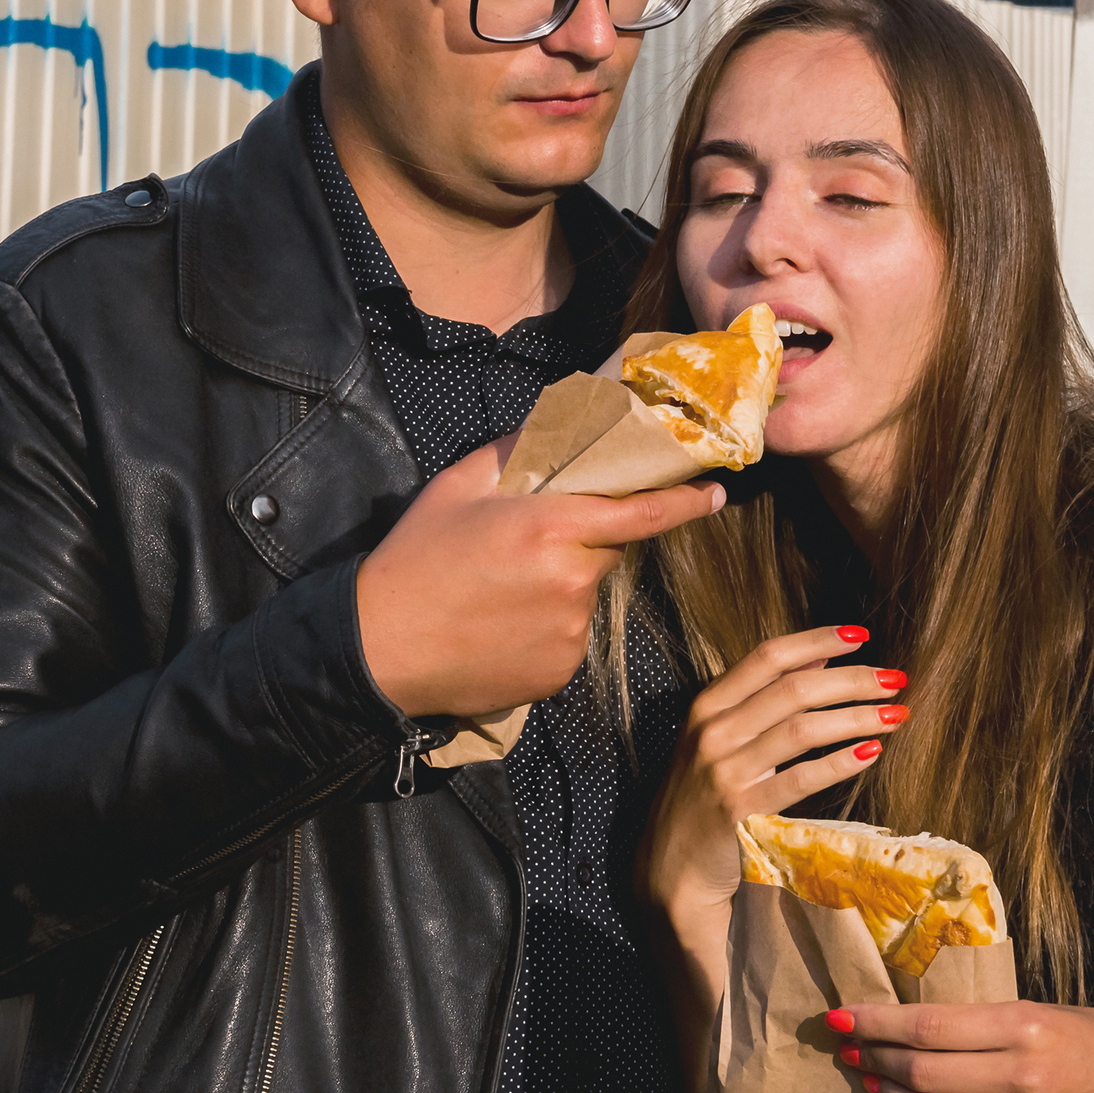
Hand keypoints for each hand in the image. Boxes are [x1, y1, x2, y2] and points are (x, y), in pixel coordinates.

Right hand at [356, 438, 723, 717]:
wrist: (377, 649)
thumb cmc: (415, 559)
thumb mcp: (459, 486)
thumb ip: (518, 448)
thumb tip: (558, 420)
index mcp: (553, 528)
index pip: (644, 513)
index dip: (685, 501)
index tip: (716, 492)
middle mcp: (572, 581)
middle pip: (608, 551)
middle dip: (584, 541)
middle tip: (527, 545)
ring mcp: (569, 633)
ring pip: (586, 596)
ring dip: (562, 587)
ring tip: (500, 593)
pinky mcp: (558, 672)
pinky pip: (568, 638)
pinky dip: (548, 628)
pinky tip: (501, 627)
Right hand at [639, 627, 909, 1043]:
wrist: (670, 870)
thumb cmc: (702, 799)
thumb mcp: (720, 740)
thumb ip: (762, 701)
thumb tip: (823, 663)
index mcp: (707, 705)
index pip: (768, 656)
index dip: (817, 641)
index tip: (860, 635)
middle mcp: (712, 731)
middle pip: (794, 689)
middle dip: (852, 679)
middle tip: (896, 679)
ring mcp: (724, 771)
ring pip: (802, 728)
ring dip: (856, 717)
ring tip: (896, 714)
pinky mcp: (740, 811)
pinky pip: (801, 778)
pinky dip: (840, 762)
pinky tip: (871, 753)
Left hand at [835, 1002, 1093, 1092]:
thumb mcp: (1046, 1011)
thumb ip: (987, 1022)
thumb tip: (914, 1023)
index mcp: (1025, 1025)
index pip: (928, 1026)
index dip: (875, 1024)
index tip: (841, 1017)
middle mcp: (1025, 1074)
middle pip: (921, 1074)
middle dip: (873, 1061)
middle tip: (851, 1050)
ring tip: (873, 1085)